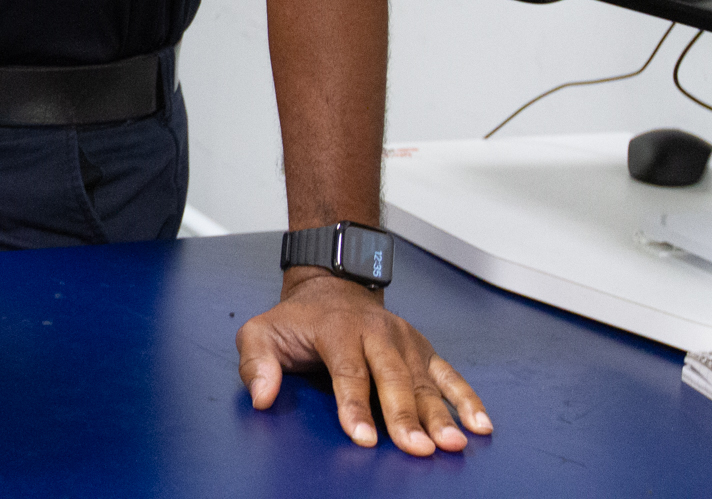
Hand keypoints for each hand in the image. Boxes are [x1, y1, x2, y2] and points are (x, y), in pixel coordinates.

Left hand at [237, 270, 490, 454]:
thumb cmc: (297, 321)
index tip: (362, 437)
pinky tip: (480, 425)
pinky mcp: (423, 350)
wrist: (331, 288)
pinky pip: (449, 375)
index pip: (348, 372)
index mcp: (337, 329)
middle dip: (405, 416)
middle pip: (393, 379)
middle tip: (416, 448)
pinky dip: (467, 399)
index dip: (354, 406)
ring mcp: (404, 341)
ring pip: (423, 381)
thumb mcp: (261, 333)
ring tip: (453, 443)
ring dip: (441, 414)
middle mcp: (376, 332)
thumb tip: (263, 397)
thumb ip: (256, 363)